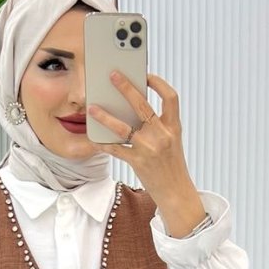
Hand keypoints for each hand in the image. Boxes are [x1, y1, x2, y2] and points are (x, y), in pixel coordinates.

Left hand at [86, 70, 194, 206]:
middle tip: (112, 75)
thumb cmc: (171, 166)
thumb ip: (158, 125)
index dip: (159, 83)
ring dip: (105, 116)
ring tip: (92, 108)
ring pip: (123, 127)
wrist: (176, 193)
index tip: (146, 75)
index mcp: (174, 127)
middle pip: (142, 105)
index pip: (170, 97)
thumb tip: (133, 109)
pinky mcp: (138, 162)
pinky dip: (103, 143)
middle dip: (126, 87)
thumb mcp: (172, 142)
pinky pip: (116, 149)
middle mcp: (163, 135)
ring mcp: (150, 149)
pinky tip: (94, 139)